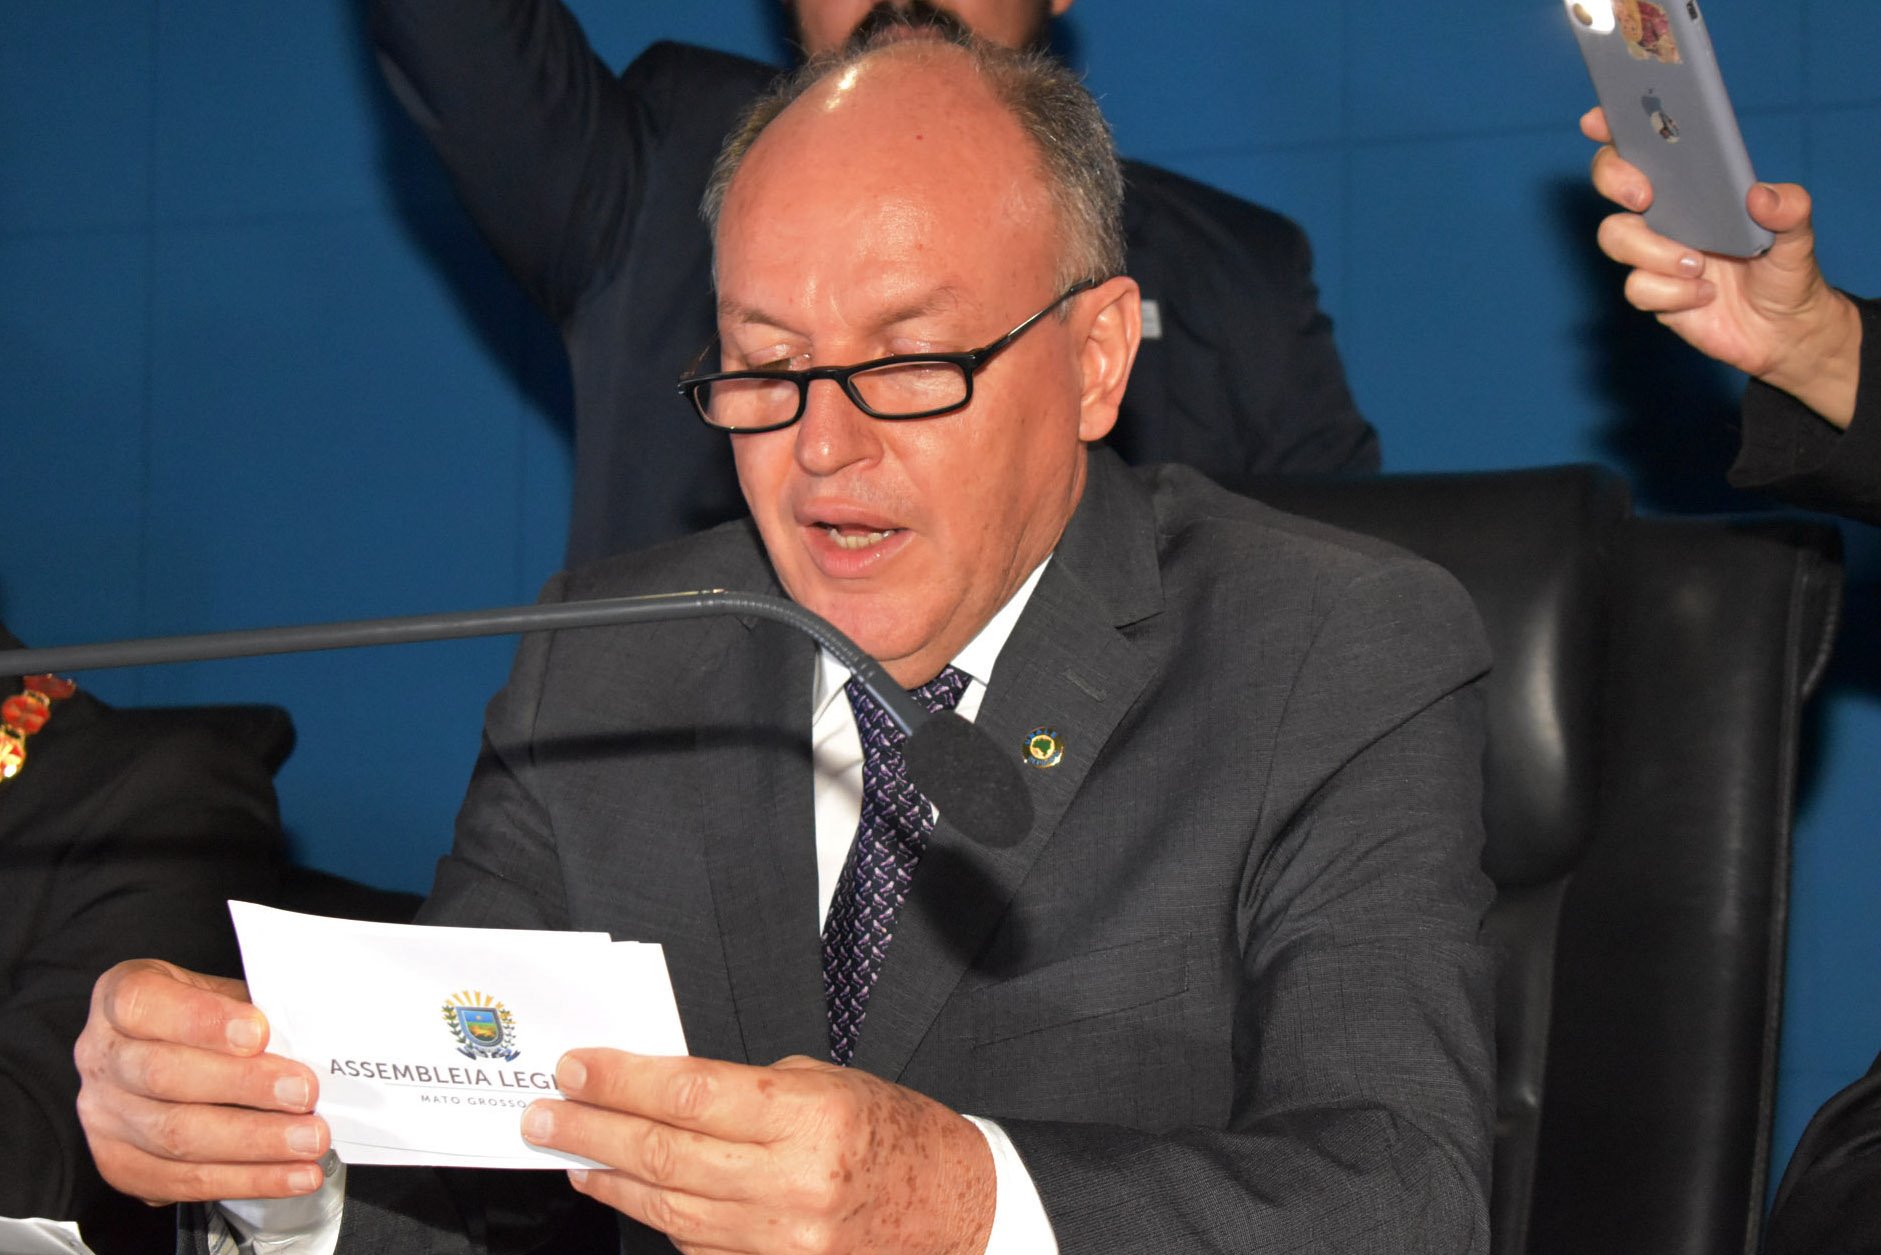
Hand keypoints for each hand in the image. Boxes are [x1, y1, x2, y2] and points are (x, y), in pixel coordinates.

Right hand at [74, 959, 329, 1203]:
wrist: (159, 1056)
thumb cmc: (201, 1019)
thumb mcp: (222, 994)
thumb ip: (253, 1009)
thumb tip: (309, 1039)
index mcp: (120, 998)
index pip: (144, 1004)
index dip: (202, 1019)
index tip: (258, 1032)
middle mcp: (102, 1057)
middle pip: (164, 1076)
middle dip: (244, 1087)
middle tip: (303, 1094)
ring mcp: (104, 1115)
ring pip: (176, 1136)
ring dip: (254, 1143)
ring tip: (309, 1141)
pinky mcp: (120, 1165)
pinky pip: (183, 1181)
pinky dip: (247, 1179)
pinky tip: (291, 1175)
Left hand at [522, 1051, 994, 1253]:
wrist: (957, 1210)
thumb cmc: (896, 1133)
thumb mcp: (829, 1082)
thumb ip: (749, 1089)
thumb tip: (665, 1088)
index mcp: (811, 1118)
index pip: (690, 1095)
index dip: (621, 1080)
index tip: (576, 1067)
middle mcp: (794, 1184)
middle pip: (665, 1154)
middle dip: (593, 1131)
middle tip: (543, 1114)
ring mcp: (783, 1240)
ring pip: (669, 1208)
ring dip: (611, 1178)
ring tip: (571, 1153)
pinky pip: (698, 1244)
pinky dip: (656, 1215)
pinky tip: (629, 1190)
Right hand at [1580, 106, 1862, 424]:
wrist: (1781, 330)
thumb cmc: (1785, 271)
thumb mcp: (1799, 234)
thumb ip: (1790, 209)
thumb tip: (1760, 196)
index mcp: (1696, 185)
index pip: (1648, 144)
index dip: (1615, 125)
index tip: (1599, 119)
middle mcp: (1666, 213)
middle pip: (1612, 181)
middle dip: (1617, 180)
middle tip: (1644, 196)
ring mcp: (1653, 252)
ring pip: (1617, 237)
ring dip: (1655, 252)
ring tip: (1698, 266)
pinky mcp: (1651, 292)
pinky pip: (1637, 287)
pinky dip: (1672, 293)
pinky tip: (1703, 294)